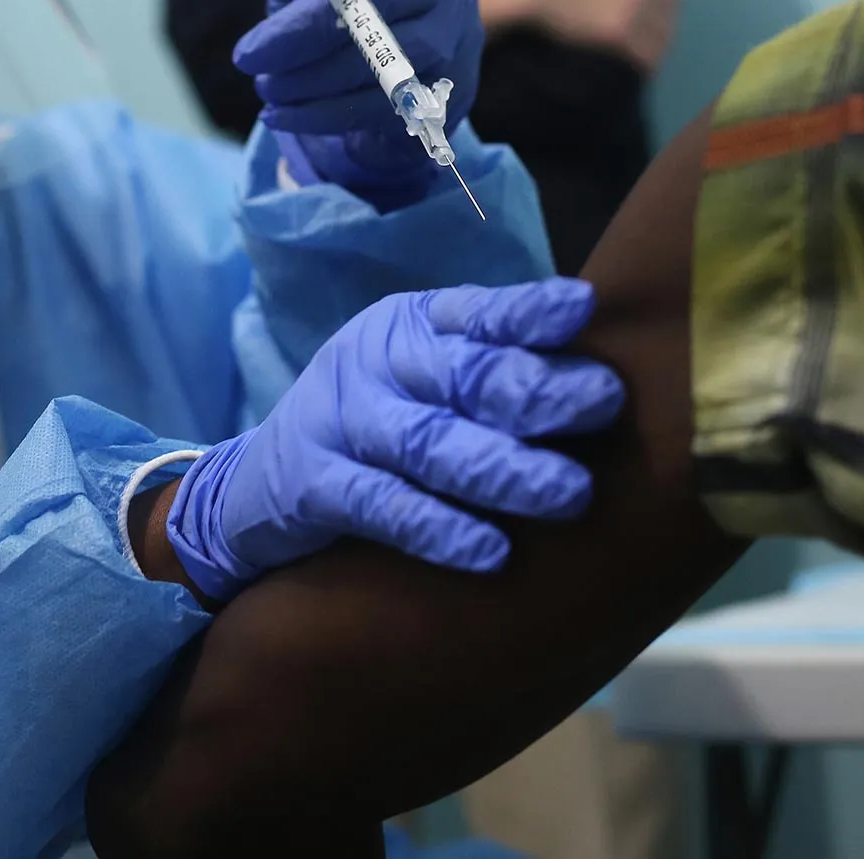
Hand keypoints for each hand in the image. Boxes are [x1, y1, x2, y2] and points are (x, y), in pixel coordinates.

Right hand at [162, 278, 622, 600]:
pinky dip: (439, 530)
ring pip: (430, 443)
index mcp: (413, 325)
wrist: (252, 486)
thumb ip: (496, 366)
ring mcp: (342, 422)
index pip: (479, 311)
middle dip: (536, 389)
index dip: (530, 311)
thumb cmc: (376, 424)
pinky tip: (492, 553)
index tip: (584, 310)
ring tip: (570, 493)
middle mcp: (377, 362)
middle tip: (604, 405)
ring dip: (504, 469)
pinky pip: (383, 507)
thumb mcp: (425, 378)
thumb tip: (611, 373)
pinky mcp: (315, 486)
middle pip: (463, 373)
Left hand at [233, 0, 481, 198]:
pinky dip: (326, 112)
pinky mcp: (446, 94)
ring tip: (264, 85)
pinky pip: (386, 106)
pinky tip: (280, 112)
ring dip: (314, 77)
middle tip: (247, 54)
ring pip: (386, 59)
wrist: (388, 71)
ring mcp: (454, 39)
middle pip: (381, 1)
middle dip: (305, 30)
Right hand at [468, 0, 680, 72]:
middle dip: (665, 29)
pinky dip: (647, 64)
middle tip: (655, 41)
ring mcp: (629, 10)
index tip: (659, 17)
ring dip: (658, 49)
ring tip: (650, 58)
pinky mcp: (615, 34)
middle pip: (669, 16)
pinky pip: (644, 54)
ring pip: (661, 37)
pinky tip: (643, 70)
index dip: (667, 7)